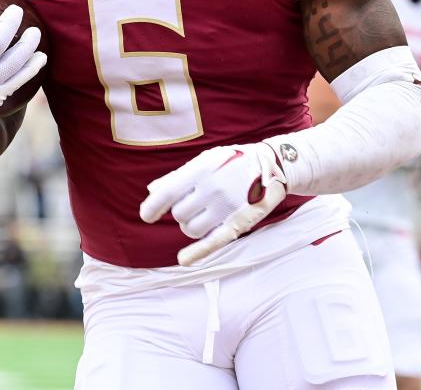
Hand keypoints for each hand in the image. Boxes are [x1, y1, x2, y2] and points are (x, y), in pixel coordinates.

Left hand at [140, 142, 287, 266]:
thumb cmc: (233, 161)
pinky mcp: (238, 222)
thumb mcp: (206, 160)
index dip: (153, 207)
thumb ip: (179, 176)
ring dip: (191, 226)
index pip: (167, 193)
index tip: (147, 216)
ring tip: (203, 216)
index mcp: (201, 169)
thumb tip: (152, 191)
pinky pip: (212, 242)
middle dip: (181, 213)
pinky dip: (195, 253)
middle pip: (179, 214)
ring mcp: (226, 206)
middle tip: (194, 206)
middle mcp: (212, 188)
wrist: (273, 165)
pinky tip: (183, 259)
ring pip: (192, 229)